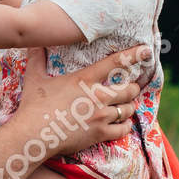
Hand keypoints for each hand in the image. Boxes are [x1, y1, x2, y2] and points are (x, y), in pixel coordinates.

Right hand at [12, 45, 144, 156]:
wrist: (33, 134)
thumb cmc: (33, 106)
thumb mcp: (34, 78)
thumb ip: (36, 59)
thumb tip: (32, 43)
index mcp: (84, 79)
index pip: (115, 63)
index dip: (133, 55)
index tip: (146, 51)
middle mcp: (97, 96)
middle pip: (129, 89)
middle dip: (133, 88)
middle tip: (131, 89)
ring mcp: (101, 116)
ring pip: (128, 109)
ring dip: (129, 107)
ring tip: (127, 106)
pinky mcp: (100, 134)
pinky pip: (123, 130)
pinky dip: (125, 126)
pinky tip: (123, 125)